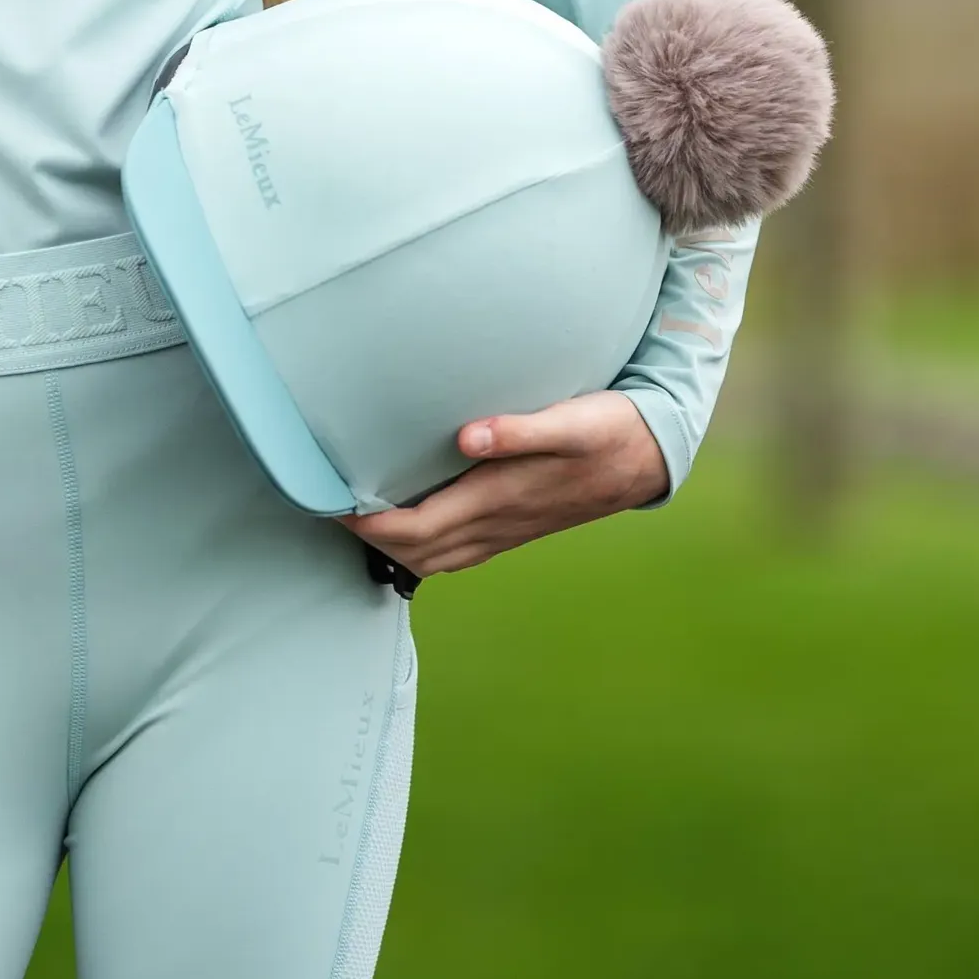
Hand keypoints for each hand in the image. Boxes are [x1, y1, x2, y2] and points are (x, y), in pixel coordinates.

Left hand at [339, 389, 669, 579]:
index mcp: (499, 500)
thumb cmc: (608, 431)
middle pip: (415, 551)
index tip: (331, 503)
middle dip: (368, 536)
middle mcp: (497, 524)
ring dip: (392, 545)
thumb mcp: (570, 421)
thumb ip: (518, 430)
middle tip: (327, 506)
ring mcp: (506, 531)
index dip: (368, 523)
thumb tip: (465, 438)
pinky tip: (410, 521)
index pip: (415, 528)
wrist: (651, 458)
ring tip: (358, 515)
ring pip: (435, 557)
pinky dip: (422, 545)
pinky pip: (457, 551)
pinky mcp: (515, 527)